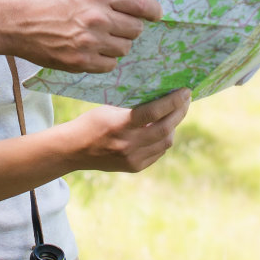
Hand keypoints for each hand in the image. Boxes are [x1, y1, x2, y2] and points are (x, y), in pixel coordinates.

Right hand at [4, 0, 160, 72]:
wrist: (17, 21)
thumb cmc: (49, 2)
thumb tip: (139, 7)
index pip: (142, 4)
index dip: (153, 11)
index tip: (155, 16)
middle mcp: (98, 16)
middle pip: (136, 29)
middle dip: (131, 29)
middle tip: (119, 29)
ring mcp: (90, 40)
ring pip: (125, 48)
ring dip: (118, 46)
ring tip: (101, 40)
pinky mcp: (81, 61)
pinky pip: (110, 65)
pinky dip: (105, 60)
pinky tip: (92, 52)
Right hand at [62, 89, 191, 172]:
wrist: (74, 150)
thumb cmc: (91, 122)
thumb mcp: (110, 108)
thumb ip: (133, 106)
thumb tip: (160, 96)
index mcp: (120, 124)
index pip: (154, 112)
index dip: (173, 101)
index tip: (185, 91)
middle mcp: (128, 144)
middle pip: (165, 129)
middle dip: (179, 112)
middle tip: (185, 100)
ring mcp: (132, 158)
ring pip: (165, 142)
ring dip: (173, 126)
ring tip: (175, 113)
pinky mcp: (135, 167)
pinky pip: (158, 152)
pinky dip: (163, 139)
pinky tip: (163, 129)